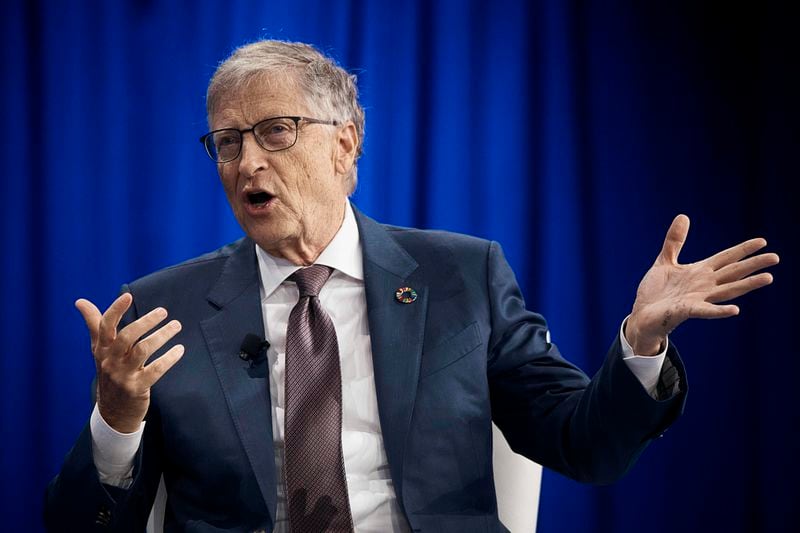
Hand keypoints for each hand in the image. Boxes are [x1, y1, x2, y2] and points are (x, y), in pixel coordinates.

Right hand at [76, 293, 183, 432]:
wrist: (112, 412)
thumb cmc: (109, 372)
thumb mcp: (99, 350)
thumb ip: (94, 325)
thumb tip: (80, 301)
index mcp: (102, 349)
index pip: (104, 326)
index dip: (115, 310)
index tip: (128, 296)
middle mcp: (110, 361)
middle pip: (126, 336)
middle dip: (146, 322)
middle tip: (163, 311)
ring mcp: (123, 375)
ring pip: (143, 350)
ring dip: (162, 336)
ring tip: (176, 325)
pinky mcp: (137, 388)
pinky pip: (155, 370)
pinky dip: (169, 358)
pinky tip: (179, 349)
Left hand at [626, 214, 778, 354]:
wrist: (640, 315)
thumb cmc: (656, 291)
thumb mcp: (665, 260)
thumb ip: (675, 241)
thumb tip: (683, 216)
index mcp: (700, 272)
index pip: (726, 258)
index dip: (743, 250)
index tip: (762, 241)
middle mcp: (704, 286)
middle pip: (733, 273)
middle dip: (753, 265)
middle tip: (775, 257)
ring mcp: (697, 299)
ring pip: (727, 291)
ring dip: (747, 285)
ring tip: (768, 278)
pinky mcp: (686, 311)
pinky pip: (705, 311)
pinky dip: (719, 310)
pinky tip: (735, 310)